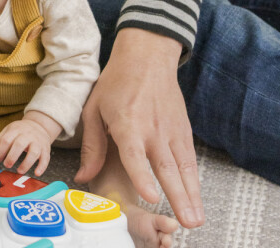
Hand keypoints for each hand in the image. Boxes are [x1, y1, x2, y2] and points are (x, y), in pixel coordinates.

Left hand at [0, 112, 59, 176]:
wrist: (39, 125)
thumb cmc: (20, 131)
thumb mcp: (8, 131)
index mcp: (16, 130)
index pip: (6, 139)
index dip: (0, 150)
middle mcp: (27, 135)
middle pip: (19, 145)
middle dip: (11, 157)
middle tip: (6, 165)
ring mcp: (37, 142)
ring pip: (34, 152)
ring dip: (26, 163)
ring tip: (19, 171)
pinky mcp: (46, 149)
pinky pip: (45, 158)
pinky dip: (42, 166)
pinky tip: (36, 173)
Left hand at [74, 29, 204, 228]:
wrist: (146, 57)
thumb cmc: (116, 83)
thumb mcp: (94, 109)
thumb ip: (92, 146)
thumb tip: (83, 177)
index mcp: (127, 123)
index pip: (135, 154)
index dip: (142, 176)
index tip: (150, 196)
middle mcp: (152, 129)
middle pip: (165, 167)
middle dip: (177, 196)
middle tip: (186, 222)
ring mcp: (171, 130)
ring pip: (183, 167)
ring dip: (191, 194)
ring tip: (196, 219)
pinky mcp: (183, 129)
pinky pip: (190, 158)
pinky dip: (194, 179)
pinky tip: (196, 198)